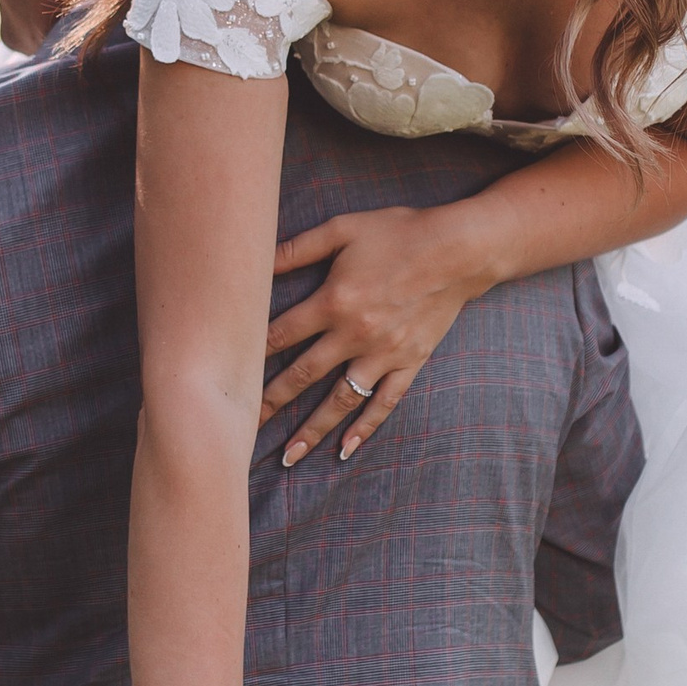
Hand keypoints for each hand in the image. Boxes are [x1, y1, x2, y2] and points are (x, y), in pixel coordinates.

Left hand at [262, 206, 498, 466]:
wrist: (460, 249)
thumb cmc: (399, 232)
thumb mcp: (344, 229)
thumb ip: (299, 248)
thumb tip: (257, 257)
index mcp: (334, 301)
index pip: (281, 335)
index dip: (251, 353)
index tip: (226, 373)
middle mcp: (355, 334)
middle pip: (303, 375)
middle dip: (270, 402)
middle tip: (242, 427)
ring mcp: (384, 354)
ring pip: (340, 400)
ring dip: (313, 429)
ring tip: (289, 456)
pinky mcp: (409, 363)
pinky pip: (384, 403)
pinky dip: (365, 428)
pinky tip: (344, 450)